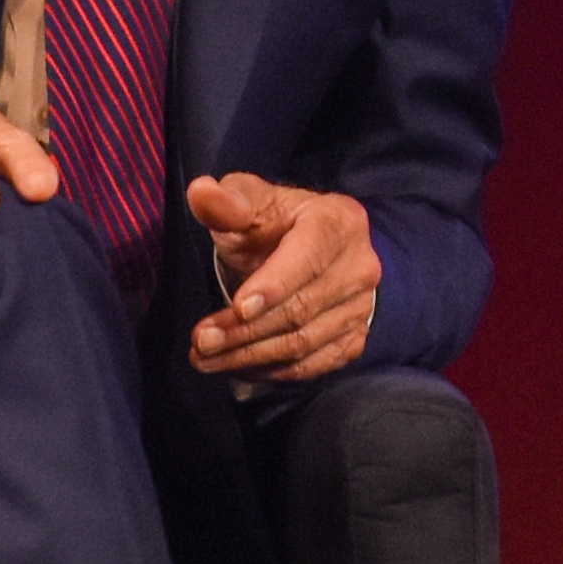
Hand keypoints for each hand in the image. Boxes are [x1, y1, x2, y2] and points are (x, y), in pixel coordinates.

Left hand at [183, 175, 379, 381]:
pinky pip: (313, 364)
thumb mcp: (251, 202)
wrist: (315, 252)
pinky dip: (273, 371)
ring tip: (206, 358)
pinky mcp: (354, 338)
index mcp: (338, 222)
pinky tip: (237, 367)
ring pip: (304, 342)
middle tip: (201, 341)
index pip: (309, 256)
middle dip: (246, 330)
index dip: (274, 284)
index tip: (238, 307)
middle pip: (302, 307)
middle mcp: (360, 266)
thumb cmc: (276, 224)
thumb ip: (227, 201)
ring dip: (250, 355)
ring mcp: (361, 307)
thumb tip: (201, 192)